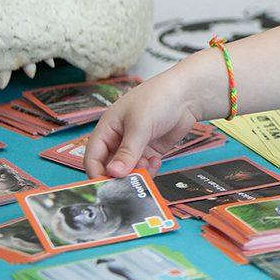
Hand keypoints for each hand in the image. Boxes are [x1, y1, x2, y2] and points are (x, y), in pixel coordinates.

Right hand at [83, 58, 213, 178]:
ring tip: (148, 164)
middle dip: (120, 176)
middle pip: (110, 167)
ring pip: (129, 170)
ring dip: (137, 172)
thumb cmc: (158, 97)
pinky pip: (145, 168)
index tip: (107, 185)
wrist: (186, 94)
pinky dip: (149, 169)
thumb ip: (127, 151)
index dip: (97, 173)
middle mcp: (118, 139)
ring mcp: (135, 146)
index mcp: (107, 129)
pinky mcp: (151, 150)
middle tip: (132, 179)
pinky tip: (156, 160)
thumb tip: (114, 172)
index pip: (93, 157)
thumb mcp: (139, 125)